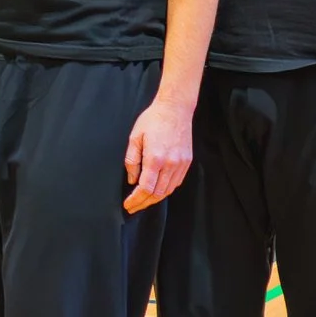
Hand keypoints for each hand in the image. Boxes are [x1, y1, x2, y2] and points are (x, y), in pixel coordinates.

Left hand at [123, 96, 194, 213]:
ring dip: (155, 199)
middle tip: (133, 207)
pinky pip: (176, 182)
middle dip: (144, 203)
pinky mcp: (187, 162)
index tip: (128, 205)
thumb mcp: (135, 138)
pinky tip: (157, 191)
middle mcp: (170, 164)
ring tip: (143, 202)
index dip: (136, 200)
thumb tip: (132, 180)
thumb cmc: (152, 120)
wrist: (175, 109)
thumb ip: (132, 161)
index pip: (145, 188)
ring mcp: (181, 164)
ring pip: (168, 190)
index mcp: (155, 158)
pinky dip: (166, 190)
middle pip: (157, 194)